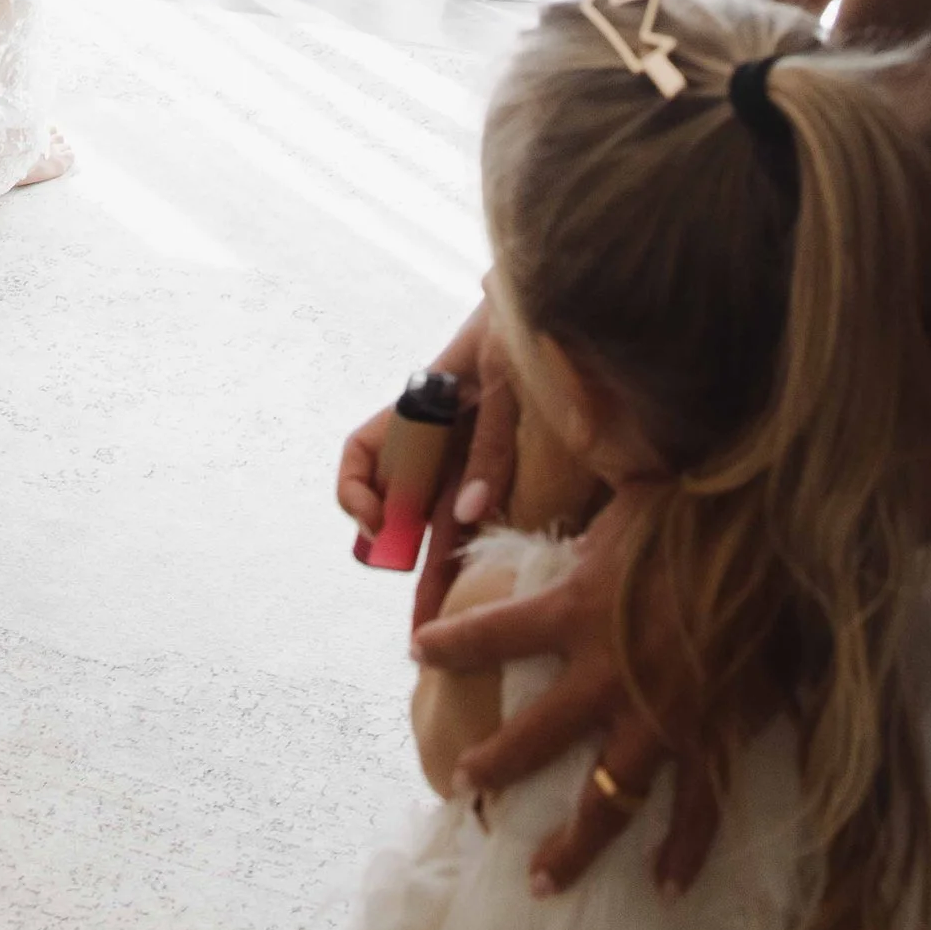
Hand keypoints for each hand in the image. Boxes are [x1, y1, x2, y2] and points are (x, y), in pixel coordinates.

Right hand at [337, 298, 519, 635]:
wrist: (574, 299)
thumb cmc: (525, 321)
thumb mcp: (505, 376)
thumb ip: (492, 444)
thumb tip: (470, 515)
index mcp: (424, 410)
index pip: (364, 455)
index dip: (356, 492)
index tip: (374, 524)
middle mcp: (447, 439)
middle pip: (412, 511)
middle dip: (411, 569)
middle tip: (422, 630)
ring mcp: (483, 454)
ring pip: (456, 523)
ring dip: (453, 572)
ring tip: (462, 630)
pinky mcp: (525, 463)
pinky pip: (503, 512)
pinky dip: (501, 549)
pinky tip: (514, 585)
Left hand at [411, 485, 719, 897]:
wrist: (773, 531)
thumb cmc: (696, 500)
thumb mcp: (626, 501)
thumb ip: (587, 527)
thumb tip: (564, 516)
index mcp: (576, 608)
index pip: (495, 632)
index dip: (453, 645)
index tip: (420, 652)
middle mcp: (608, 672)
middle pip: (536, 736)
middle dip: (496, 765)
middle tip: (464, 788)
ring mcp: (661, 715)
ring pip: (607, 798)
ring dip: (574, 842)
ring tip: (542, 877)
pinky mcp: (713, 736)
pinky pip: (697, 807)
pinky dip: (684, 849)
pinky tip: (665, 882)